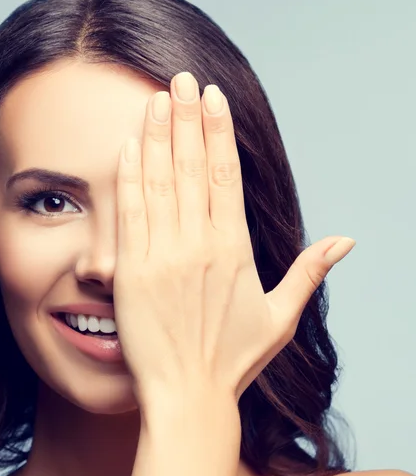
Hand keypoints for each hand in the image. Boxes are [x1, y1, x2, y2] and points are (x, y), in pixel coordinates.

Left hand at [113, 71, 354, 407]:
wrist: (188, 396)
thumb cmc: (233, 359)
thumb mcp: (280, 317)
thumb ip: (310, 273)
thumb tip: (346, 241)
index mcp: (234, 249)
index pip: (226, 175)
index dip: (218, 132)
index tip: (213, 99)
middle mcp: (199, 245)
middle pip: (192, 167)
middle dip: (186, 118)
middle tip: (181, 78)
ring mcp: (162, 256)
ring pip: (160, 182)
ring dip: (157, 136)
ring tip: (156, 98)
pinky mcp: (131, 272)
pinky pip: (130, 213)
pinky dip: (129, 177)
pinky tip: (129, 146)